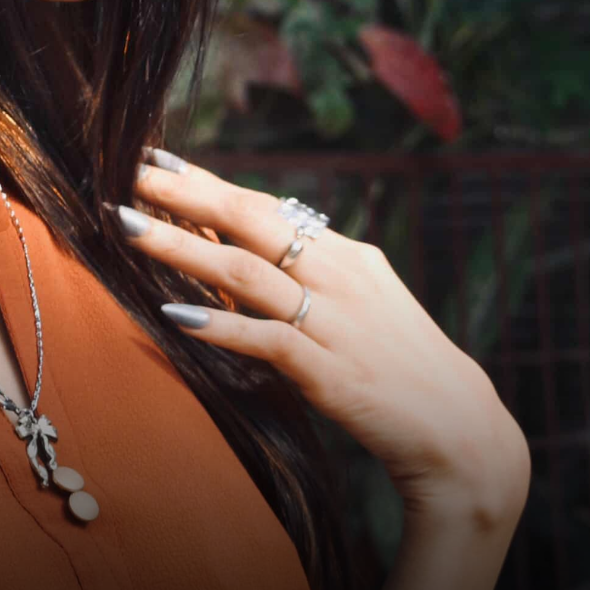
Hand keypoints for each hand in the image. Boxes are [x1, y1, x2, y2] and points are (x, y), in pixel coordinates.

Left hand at [115, 154, 531, 528]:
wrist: (461, 432)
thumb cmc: (397, 361)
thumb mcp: (358, 300)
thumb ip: (307, 269)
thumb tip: (243, 238)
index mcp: (344, 254)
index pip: (264, 205)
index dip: (208, 181)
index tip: (157, 157)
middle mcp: (338, 277)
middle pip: (250, 222)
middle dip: (185, 196)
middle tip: (127, 173)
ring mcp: (333, 323)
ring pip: (245, 273)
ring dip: (181, 248)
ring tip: (128, 229)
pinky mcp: (330, 373)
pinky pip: (265, 340)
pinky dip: (219, 326)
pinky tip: (172, 314)